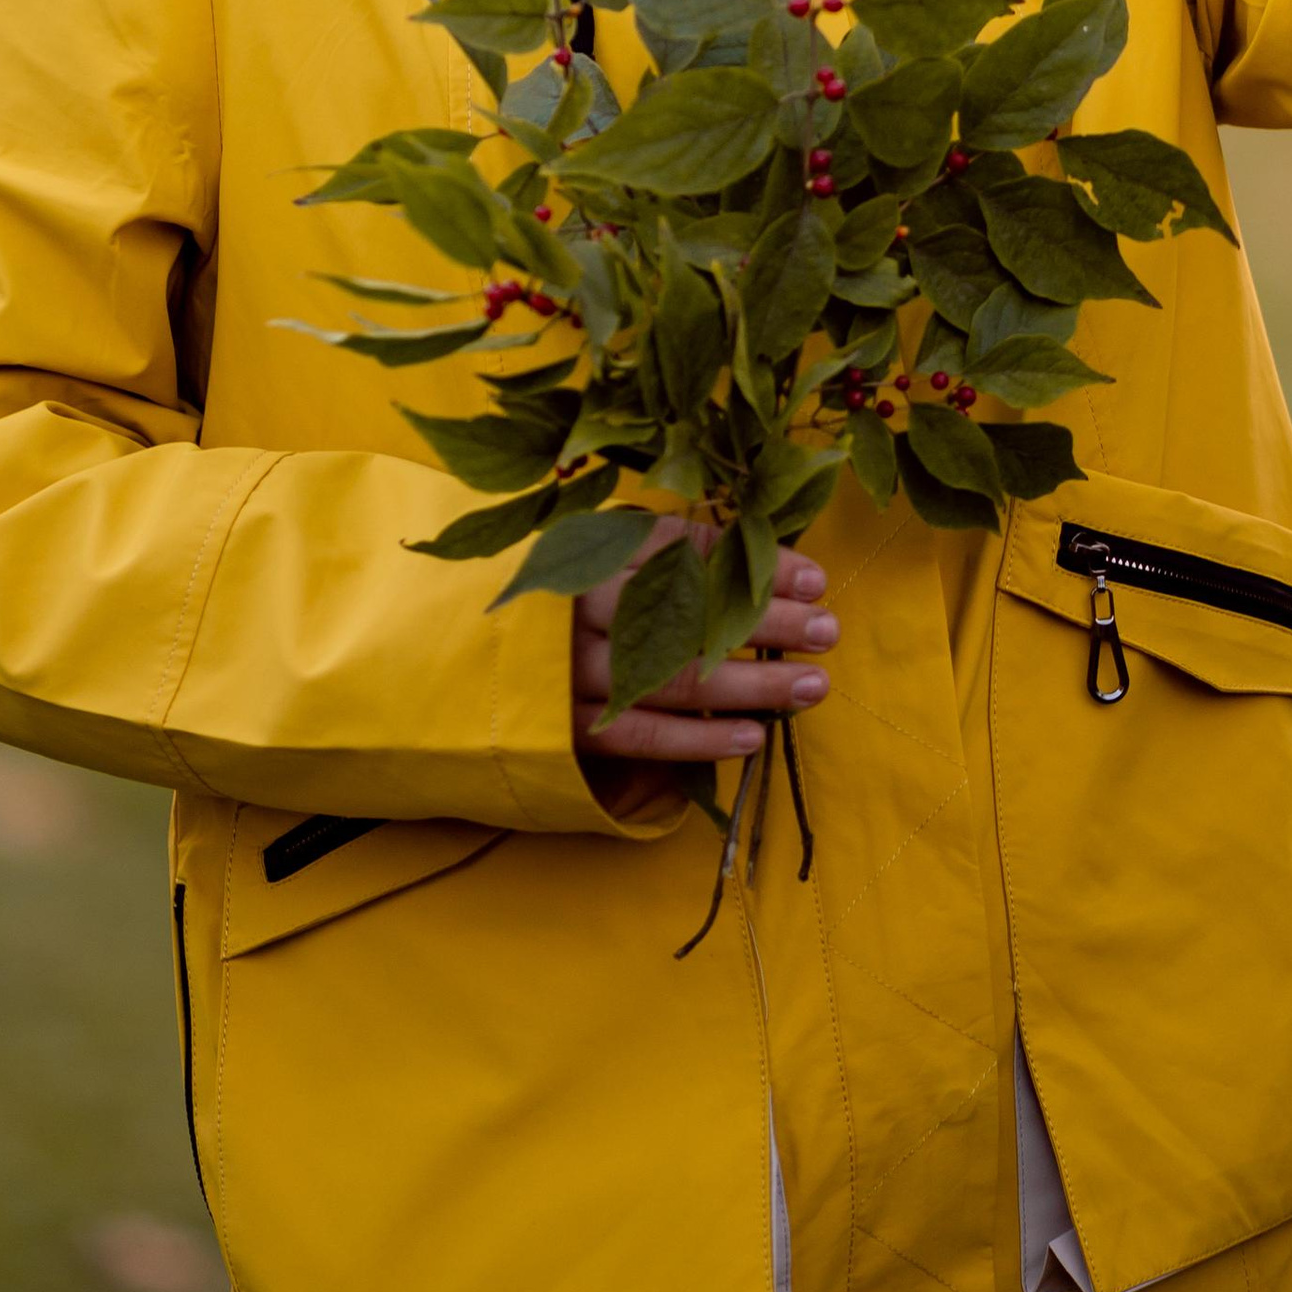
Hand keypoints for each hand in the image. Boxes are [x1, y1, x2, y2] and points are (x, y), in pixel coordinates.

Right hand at [572, 520, 836, 815]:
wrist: (464, 659)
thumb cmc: (558, 600)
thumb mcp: (601, 556)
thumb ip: (670, 555)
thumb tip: (770, 563)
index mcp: (591, 552)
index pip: (685, 551)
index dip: (753, 564)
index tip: (815, 578)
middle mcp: (581, 606)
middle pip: (689, 614)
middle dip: (767, 623)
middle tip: (827, 629)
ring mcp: (572, 670)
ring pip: (676, 679)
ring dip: (752, 684)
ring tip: (813, 684)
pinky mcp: (568, 727)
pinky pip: (645, 736)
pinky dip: (703, 740)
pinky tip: (756, 735)